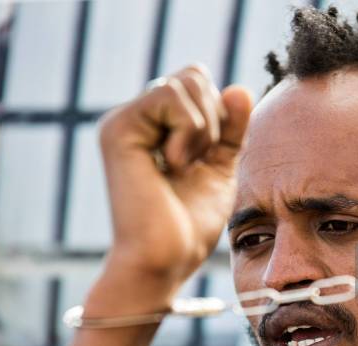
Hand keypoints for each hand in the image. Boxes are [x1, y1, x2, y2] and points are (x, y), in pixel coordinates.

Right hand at [94, 65, 251, 307]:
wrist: (168, 258)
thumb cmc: (191, 222)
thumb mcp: (222, 166)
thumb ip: (231, 128)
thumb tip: (239, 87)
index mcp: (156, 126)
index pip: (200, 84)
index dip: (221, 115)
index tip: (209, 158)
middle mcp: (137, 118)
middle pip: (194, 75)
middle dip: (215, 118)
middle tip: (197, 161)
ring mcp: (124, 120)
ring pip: (186, 82)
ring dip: (203, 128)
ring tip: (184, 165)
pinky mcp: (118, 127)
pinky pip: (171, 95)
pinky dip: (189, 131)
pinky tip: (173, 164)